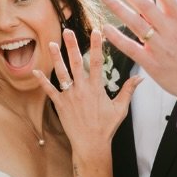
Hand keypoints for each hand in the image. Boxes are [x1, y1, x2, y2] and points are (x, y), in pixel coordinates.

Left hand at [32, 27, 141, 159]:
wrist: (91, 145)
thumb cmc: (106, 128)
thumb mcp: (121, 108)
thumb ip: (128, 90)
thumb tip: (140, 77)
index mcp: (96, 88)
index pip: (96, 62)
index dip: (97, 45)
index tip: (97, 31)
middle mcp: (82, 89)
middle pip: (76, 62)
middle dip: (72, 45)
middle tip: (67, 31)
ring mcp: (70, 96)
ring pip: (61, 73)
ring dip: (56, 58)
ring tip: (51, 44)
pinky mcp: (60, 105)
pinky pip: (49, 91)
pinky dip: (42, 81)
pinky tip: (35, 71)